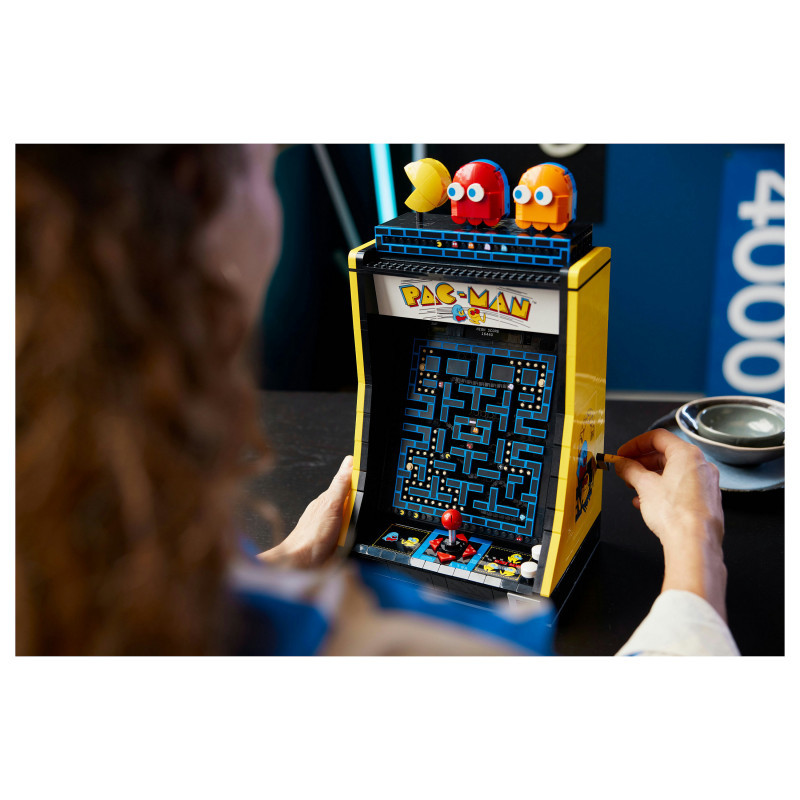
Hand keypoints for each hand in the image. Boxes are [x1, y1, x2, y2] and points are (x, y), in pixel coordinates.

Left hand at [259, 455, 352, 569]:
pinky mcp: (338, 541)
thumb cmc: (310, 537)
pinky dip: (355, 536)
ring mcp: (334, 526)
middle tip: (357, 516)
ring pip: (355, 519)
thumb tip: (349, 462)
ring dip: (359, 525)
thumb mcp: (331, 505)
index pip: (350, 482)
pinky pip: (353, 534)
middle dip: (362, 507)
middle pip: (355, 502)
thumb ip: (341, 484)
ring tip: (353, 532)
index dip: (361, 479)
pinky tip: (353, 541)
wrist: (302, 565)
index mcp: (328, 498)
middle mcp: (331, 511)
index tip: (370, 478)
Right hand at [614, 429, 727, 619]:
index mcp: (687, 454)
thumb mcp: (644, 486)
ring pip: (674, 472)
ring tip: (634, 488)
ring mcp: (707, 484)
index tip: (622, 454)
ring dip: (651, 477)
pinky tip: (648, 503)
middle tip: (625, 470)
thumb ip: (630, 470)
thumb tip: (622, 464)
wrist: (694, 543)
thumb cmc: (674, 513)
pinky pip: (682, 488)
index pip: (658, 437)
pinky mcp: (707, 501)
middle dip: (642, 462)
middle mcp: (701, 466)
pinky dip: (664, 490)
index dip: (635, 444)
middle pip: (666, 454)